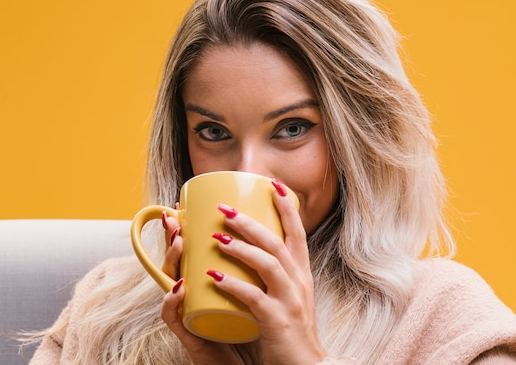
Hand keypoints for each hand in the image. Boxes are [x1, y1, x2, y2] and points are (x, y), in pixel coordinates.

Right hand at [160, 205, 246, 364]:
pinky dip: (175, 303)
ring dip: (173, 261)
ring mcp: (192, 314)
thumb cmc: (255, 325)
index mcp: (210, 282)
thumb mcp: (257, 288)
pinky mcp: (191, 336)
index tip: (180, 204)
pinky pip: (176, 318)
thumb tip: (272, 228)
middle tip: (175, 216)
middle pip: (178, 262)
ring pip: (172, 283)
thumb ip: (258, 264)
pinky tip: (182, 287)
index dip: (185, 229)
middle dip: (173, 236)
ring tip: (180, 242)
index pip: (193, 252)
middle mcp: (196, 295)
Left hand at [208, 181, 325, 364]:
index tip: (272, 184)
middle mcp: (299, 281)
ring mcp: (290, 300)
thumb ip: (276, 273)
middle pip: (277, 241)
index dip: (286, 207)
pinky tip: (214, 277)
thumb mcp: (289, 295)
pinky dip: (233, 285)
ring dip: (241, 247)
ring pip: (268, 263)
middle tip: (225, 209)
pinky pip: (253, 297)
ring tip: (216, 237)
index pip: (297, 232)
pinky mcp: (277, 320)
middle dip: (250, 222)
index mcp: (302, 273)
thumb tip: (252, 248)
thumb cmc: (291, 329)